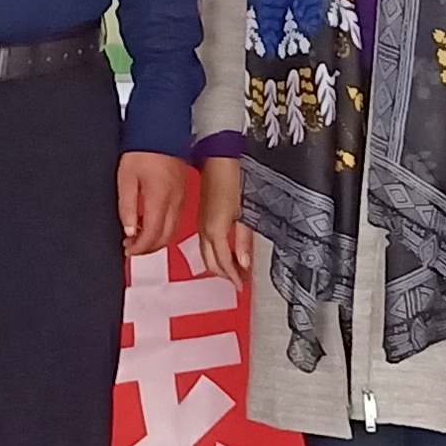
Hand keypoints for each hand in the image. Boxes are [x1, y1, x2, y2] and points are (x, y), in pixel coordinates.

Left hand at [114, 152, 195, 260]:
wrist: (162, 130)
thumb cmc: (143, 150)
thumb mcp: (125, 178)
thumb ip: (126, 207)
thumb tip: (129, 230)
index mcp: (159, 199)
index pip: (152, 236)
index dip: (138, 249)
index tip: (127, 248)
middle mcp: (174, 202)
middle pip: (165, 238)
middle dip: (147, 248)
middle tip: (131, 245)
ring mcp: (181, 198)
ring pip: (172, 231)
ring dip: (155, 239)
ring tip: (137, 235)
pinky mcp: (182, 193)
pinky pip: (175, 219)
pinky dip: (163, 227)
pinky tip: (148, 220)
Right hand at [195, 154, 251, 286]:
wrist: (218, 159)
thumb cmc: (232, 180)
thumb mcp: (245, 212)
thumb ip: (243, 240)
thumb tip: (244, 262)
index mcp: (215, 230)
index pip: (223, 263)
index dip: (233, 277)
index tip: (242, 285)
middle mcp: (204, 229)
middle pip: (211, 262)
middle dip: (225, 274)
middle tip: (239, 281)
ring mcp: (201, 223)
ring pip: (206, 254)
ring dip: (219, 265)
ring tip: (234, 270)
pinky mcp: (203, 217)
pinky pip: (206, 243)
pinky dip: (215, 253)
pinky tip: (225, 252)